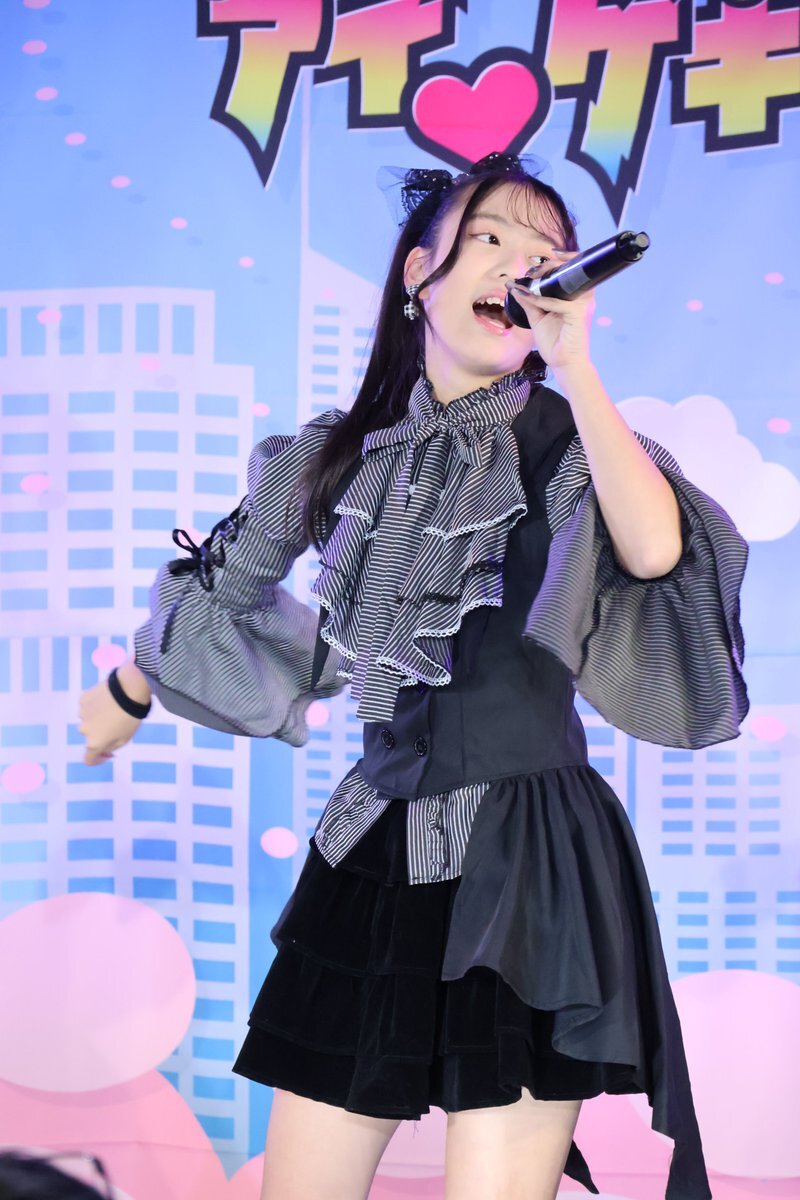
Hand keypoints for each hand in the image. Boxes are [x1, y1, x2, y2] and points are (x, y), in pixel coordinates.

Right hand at [78, 678, 142, 765]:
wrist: (129, 690)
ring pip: (88, 720)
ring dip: (96, 717)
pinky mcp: (83, 699)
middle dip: (99, 733)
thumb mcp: (125, 739)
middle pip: (90, 736)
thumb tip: (103, 751)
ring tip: (112, 708)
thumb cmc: (130, 717)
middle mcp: (84, 730)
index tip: (104, 753)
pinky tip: (107, 698)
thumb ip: (111, 748)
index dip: (96, 758)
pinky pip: (87, 706)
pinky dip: (94, 705)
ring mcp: (82, 714)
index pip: (88, 759)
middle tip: (115, 722)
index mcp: (95, 743)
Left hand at [506, 250, 595, 372]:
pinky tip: (528, 297)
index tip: (540, 261)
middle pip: (571, 268)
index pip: (573, 269)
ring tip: (530, 277)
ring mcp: (583, 304)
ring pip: (566, 280)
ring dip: (547, 275)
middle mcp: (583, 297)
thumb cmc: (555, 342)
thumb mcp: (538, 317)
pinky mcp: (579, 314)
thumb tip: (514, 286)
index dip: (560, 259)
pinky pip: (558, 302)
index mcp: (577, 295)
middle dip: (549, 265)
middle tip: (530, 271)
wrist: (564, 364)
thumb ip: (529, 301)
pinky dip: (541, 299)